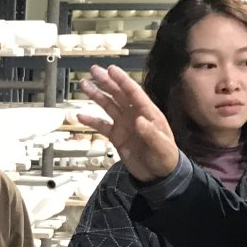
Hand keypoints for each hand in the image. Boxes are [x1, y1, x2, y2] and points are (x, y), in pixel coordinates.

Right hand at [77, 66, 180, 184]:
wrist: (158, 176)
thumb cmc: (165, 159)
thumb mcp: (162, 147)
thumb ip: (150, 133)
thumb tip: (139, 120)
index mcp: (148, 113)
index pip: (134, 93)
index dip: (122, 80)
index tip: (111, 70)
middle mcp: (134, 115)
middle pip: (118, 94)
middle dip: (106, 82)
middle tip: (94, 70)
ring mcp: (124, 125)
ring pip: (108, 106)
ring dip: (96, 95)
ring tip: (84, 85)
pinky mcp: (116, 136)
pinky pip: (102, 125)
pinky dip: (91, 120)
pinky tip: (81, 116)